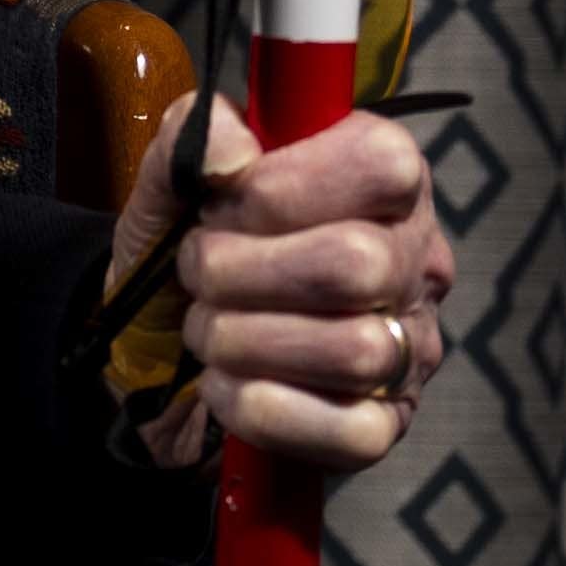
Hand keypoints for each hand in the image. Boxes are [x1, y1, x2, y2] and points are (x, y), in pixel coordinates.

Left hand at [104, 102, 452, 469]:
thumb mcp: (170, 182)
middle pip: (357, 264)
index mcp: (381, 183)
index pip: (382, 164)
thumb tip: (232, 151)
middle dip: (242, 271)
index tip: (219, 206)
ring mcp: (410, 349)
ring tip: (206, 330)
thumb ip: (192, 134)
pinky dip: (260, 408)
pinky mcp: (385, 425)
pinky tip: (225, 387)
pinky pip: (347, 431)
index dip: (284, 187)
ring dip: (243, 341)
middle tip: (197, 275)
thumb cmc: (182, 252)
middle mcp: (414, 262)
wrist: (150, 354)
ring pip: (355, 351)